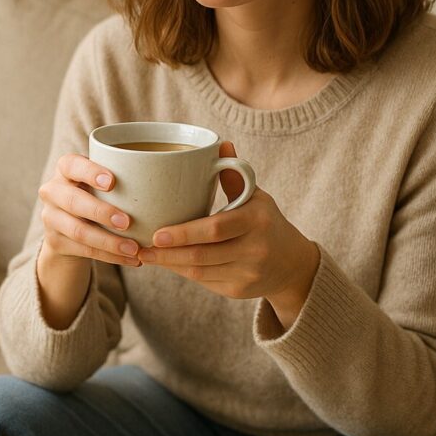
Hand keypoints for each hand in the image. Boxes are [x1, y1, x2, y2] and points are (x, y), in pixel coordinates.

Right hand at [37, 153, 141, 268]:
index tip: (113, 182)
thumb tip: (167, 182)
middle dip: (101, 212)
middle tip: (127, 222)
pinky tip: (132, 259)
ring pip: (79, 231)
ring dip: (109, 241)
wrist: (68, 225)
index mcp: (65, 169)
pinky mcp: (55, 242)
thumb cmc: (97, 194)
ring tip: (134, 248)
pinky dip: (111, 256)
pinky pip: (85, 250)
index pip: (72, 165)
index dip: (90, 172)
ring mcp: (50, 218)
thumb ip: (121, 177)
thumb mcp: (101, 182)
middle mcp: (52, 191)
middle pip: (74, 201)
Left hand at [137, 142, 318, 327]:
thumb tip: (220, 144)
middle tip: (142, 246)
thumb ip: (234, 176)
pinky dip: (182, 272)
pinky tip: (168, 263)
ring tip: (147, 254)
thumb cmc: (266, 222)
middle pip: (202, 255)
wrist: (293, 264)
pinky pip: (204, 282)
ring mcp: (247, 274)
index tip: (156, 233)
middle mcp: (254, 250)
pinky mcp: (239, 291)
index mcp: (256, 220)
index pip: (214, 229)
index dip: (183, 234)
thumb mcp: (256, 198)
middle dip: (168, 253)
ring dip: (169, 264)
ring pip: (198, 272)